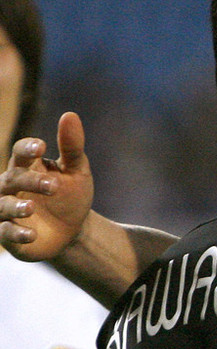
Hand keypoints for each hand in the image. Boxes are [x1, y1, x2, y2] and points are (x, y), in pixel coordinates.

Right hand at [0, 111, 92, 260]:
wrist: (73, 232)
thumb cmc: (70, 197)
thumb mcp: (77, 173)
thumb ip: (72, 147)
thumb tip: (70, 114)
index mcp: (27, 167)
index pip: (20, 152)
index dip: (28, 148)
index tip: (42, 147)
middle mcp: (11, 187)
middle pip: (12, 178)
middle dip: (30, 181)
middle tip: (54, 185)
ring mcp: (7, 210)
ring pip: (1, 205)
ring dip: (16, 206)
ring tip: (32, 207)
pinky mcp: (9, 234)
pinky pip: (5, 233)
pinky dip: (16, 233)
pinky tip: (31, 234)